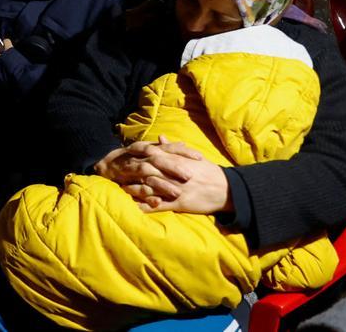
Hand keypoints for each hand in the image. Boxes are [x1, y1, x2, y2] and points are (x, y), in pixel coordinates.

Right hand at [94, 139, 187, 201]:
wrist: (105, 165)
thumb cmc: (131, 158)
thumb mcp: (146, 149)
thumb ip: (164, 148)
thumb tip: (182, 144)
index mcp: (148, 148)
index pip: (168, 148)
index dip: (184, 152)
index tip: (200, 158)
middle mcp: (141, 157)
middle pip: (159, 159)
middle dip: (174, 167)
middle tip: (190, 176)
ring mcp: (132, 169)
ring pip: (149, 175)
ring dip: (163, 184)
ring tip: (177, 193)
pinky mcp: (126, 182)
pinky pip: (137, 189)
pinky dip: (147, 196)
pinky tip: (158, 203)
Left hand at [110, 136, 232, 214]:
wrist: (227, 189)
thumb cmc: (209, 172)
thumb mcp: (193, 157)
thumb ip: (174, 148)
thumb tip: (160, 138)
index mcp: (177, 161)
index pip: (152, 157)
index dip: (137, 158)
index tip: (125, 158)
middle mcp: (174, 175)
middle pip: (148, 173)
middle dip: (132, 174)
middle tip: (118, 175)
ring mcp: (176, 189)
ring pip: (151, 189)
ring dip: (136, 190)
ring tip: (123, 190)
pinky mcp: (180, 203)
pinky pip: (160, 205)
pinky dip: (147, 206)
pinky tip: (136, 207)